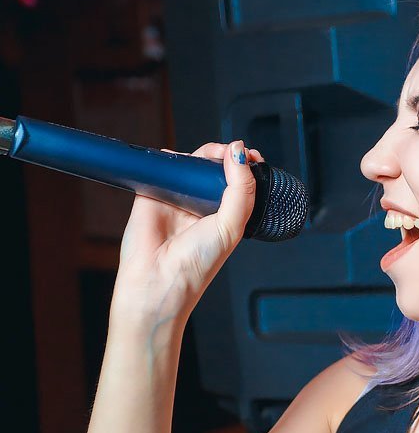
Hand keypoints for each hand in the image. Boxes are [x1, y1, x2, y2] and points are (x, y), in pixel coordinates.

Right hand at [112, 139, 264, 325]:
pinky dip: (168, 158)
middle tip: (231, 152)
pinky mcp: (152, 193)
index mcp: (225, 216)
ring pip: (191, 165)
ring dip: (200, 153)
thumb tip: (239, 152)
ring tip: (208, 156)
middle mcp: (202, 207)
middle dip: (226, 156)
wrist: (157, 279)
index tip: (253, 156)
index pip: (240, 183)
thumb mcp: (231, 226)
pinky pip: (161, 169)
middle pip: (216, 169)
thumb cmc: (196, 264)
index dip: (246, 166)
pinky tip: (176, 157)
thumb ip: (241, 189)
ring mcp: (177, 199)